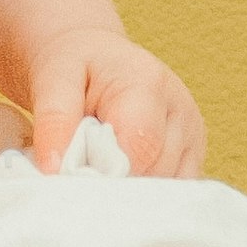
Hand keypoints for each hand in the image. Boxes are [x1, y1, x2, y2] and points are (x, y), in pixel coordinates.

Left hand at [27, 29, 207, 181]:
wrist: (94, 53)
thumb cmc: (75, 65)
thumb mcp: (53, 81)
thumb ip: (54, 122)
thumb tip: (54, 170)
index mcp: (149, 84)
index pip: (138, 148)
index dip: (105, 172)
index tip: (73, 179)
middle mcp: (181, 110)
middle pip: (154, 172)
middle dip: (115, 182)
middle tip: (82, 170)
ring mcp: (192, 133)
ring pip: (166, 187)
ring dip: (130, 189)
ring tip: (100, 164)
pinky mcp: (193, 153)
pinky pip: (174, 190)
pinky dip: (145, 192)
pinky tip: (121, 174)